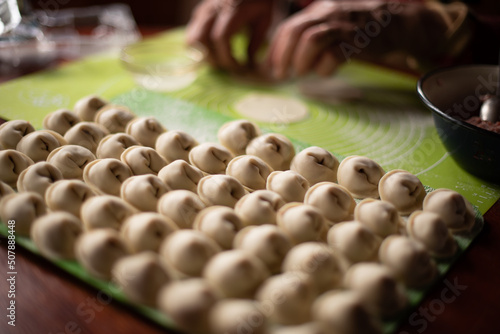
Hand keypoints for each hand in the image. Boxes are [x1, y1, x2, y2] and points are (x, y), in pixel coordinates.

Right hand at [186, 0, 274, 70]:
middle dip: (215, 59)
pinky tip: (212, 54)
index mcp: (231, 10)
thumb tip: (249, 63)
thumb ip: (256, 41)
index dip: (227, 57)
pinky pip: (191, 34)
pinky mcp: (199, 13)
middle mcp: (213, 9)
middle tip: (229, 67)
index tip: (239, 67)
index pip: (221, 38)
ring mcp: (203, 11)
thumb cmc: (259, 1)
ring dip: (204, 55)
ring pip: (192, 38)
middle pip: (202, 39)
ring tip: (219, 62)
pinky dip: (198, 48)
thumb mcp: (264, 19)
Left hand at [266, 0, 456, 78]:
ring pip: (312, 39)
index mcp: (317, 10)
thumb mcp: (331, 24)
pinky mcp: (358, 41)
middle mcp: (328, 14)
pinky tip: (325, 72)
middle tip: (280, 75)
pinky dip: (325, 67)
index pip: (287, 27)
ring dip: (301, 61)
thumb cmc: (357, 28)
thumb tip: (283, 59)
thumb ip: (308, 37)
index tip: (270, 68)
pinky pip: (334, 54)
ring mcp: (343, 26)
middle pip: (295, 31)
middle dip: (282, 56)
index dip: (275, 50)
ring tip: (300, 73)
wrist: (395, 23)